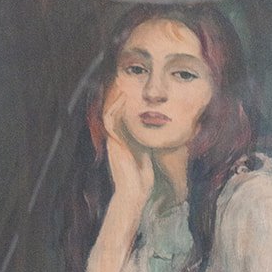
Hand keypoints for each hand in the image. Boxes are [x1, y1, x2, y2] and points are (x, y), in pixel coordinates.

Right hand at [102, 84, 153, 212]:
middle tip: (122, 79)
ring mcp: (113, 141)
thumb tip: (162, 132)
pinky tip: (123, 97)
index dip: (123, 101)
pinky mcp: (113, 144)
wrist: (134, 192)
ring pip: (109, 113)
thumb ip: (148, 141)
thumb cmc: (143, 179)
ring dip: (114, 98)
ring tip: (121, 83)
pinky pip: (111, 121)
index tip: (131, 87)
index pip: (120, 116)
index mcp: (122, 142)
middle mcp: (115, 140)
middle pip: (112, 111)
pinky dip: (115, 108)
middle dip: (116, 96)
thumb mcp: (147, 154)